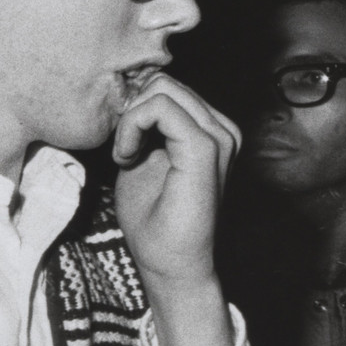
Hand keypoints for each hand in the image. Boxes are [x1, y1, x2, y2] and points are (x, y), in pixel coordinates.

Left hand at [111, 73, 239, 345]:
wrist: (170, 264)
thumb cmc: (155, 219)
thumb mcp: (141, 158)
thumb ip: (140, 125)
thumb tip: (128, 94)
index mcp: (210, 129)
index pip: (166, 85)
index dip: (133, 106)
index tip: (123, 144)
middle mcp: (222, 128)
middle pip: (163, 81)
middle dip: (131, 110)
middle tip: (123, 150)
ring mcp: (219, 137)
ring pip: (162, 88)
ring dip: (130, 120)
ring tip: (127, 157)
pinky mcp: (205, 149)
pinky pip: (160, 109)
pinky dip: (132, 127)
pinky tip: (127, 158)